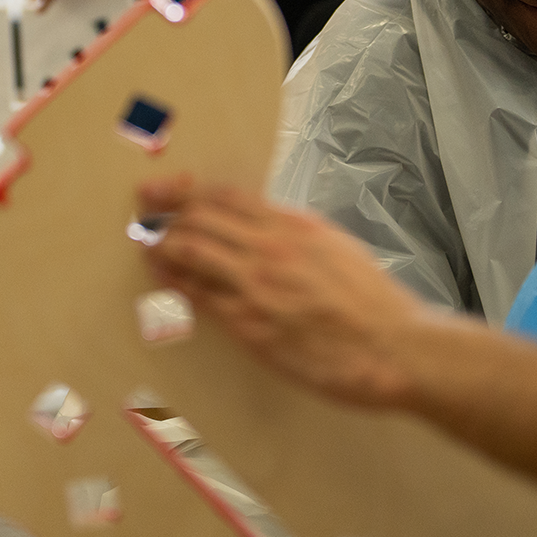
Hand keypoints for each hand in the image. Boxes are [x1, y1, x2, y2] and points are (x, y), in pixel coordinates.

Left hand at [136, 176, 426, 408]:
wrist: (394, 348)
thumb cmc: (373, 302)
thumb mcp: (336, 246)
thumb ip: (295, 234)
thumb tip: (261, 225)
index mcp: (295, 224)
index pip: (225, 195)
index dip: (186, 189)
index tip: (164, 188)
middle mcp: (271, 248)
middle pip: (199, 217)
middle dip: (163, 210)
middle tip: (142, 208)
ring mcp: (257, 287)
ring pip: (191, 251)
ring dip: (161, 242)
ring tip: (144, 239)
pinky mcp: (250, 326)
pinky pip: (199, 297)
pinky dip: (174, 280)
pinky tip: (160, 274)